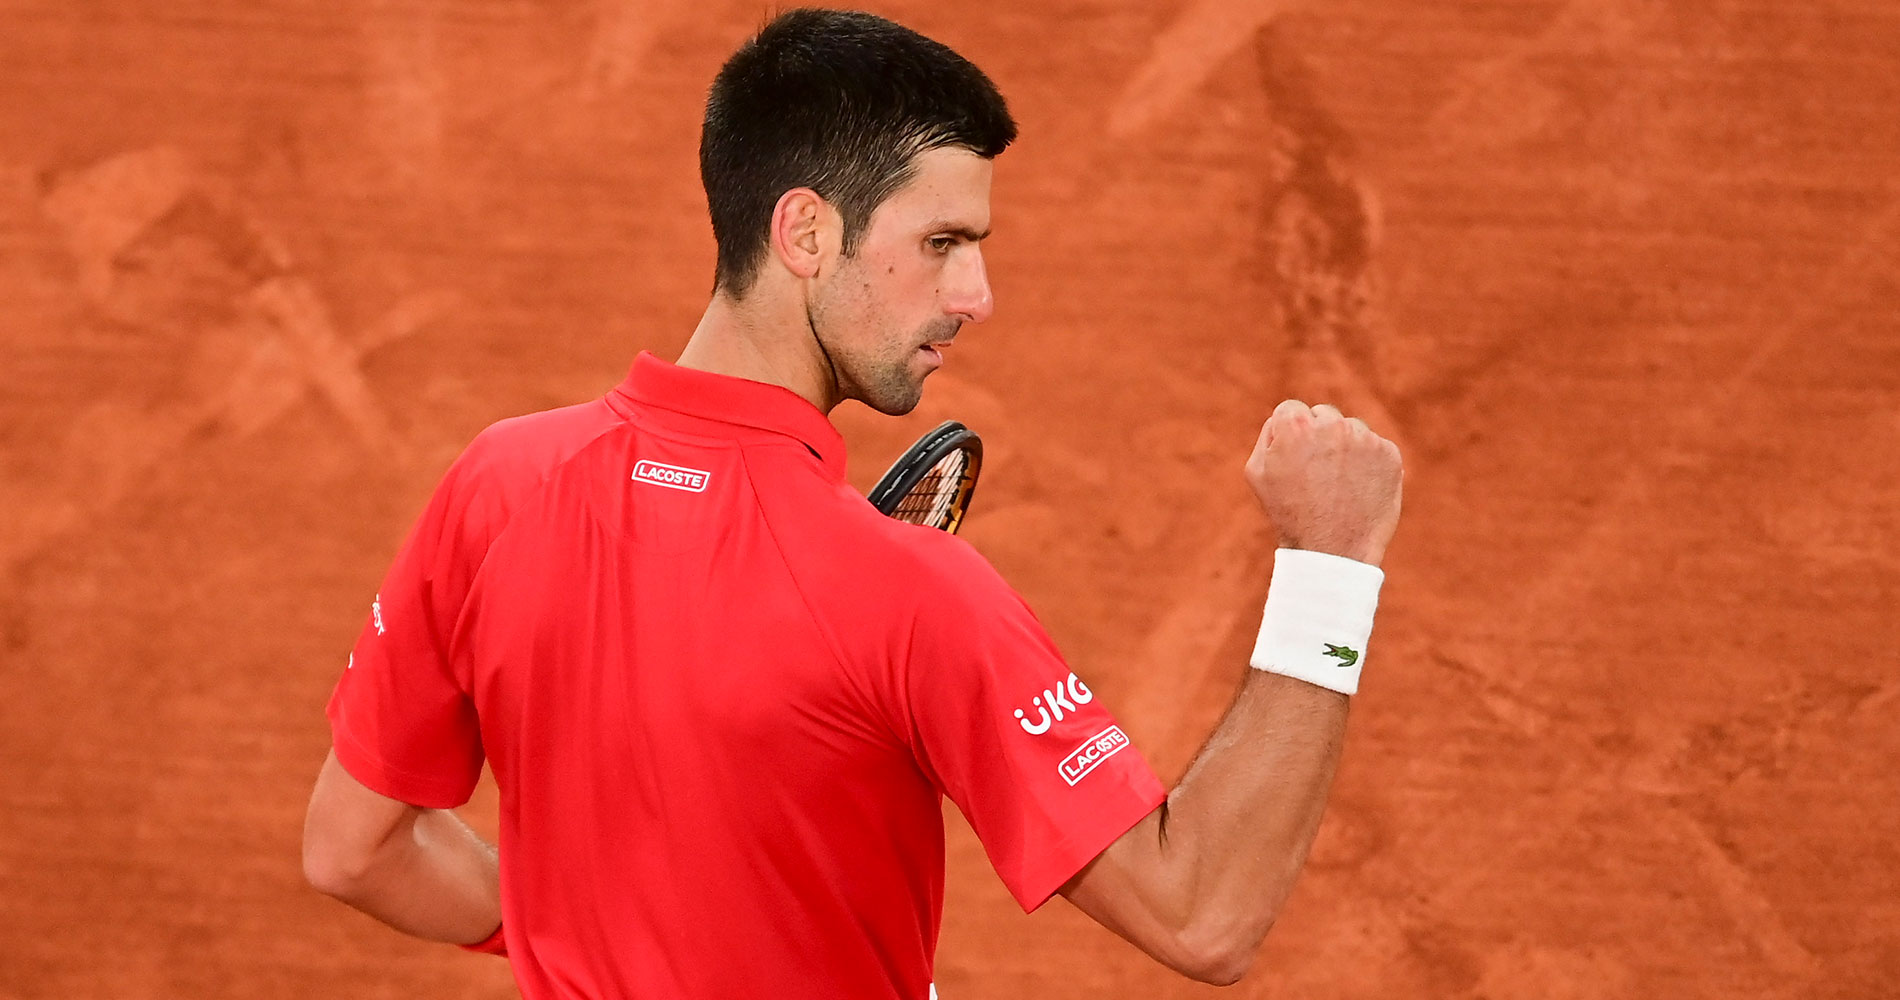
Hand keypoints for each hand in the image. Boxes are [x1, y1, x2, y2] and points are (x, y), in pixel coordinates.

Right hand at [1243, 400, 1402, 565]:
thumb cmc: (1289, 513)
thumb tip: (1284, 418)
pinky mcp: (1389, 455)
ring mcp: (1365, 439)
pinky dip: (1368, 464)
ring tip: (1337, 484)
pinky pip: (1376, 448)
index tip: (1295, 457)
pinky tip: (1358, 488)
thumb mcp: (1258, 472)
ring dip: (1345, 448)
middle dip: (1319, 437)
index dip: (1290, 435)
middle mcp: (1332, 425)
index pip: (1292, 409)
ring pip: (1352, 430)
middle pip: (1324, 415)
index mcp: (1296, 425)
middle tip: (1316, 473)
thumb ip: (1269, 434)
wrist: (1332, 550)